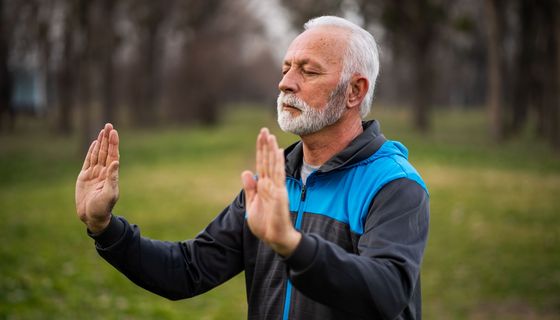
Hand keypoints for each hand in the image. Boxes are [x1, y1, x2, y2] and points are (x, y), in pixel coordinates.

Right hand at [75, 123, 119, 232]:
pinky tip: (95, 143)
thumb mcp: (109, 193)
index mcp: (111, 175)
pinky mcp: (84, 177)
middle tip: (109, 125)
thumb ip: (112, 178)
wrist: (92, 217)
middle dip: (107, 138)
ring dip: (101, 142)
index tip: (114, 132)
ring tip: (103, 130)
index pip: (113, 155)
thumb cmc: (103, 208)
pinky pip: (89, 161)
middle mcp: (104, 172)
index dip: (113, 144)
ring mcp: (94, 173)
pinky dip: (92, 152)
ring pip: (98, 154)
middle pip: (106, 152)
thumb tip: (116, 163)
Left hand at [241, 128, 300, 256]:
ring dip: (271, 150)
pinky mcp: (280, 193)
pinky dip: (278, 163)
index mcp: (263, 187)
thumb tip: (246, 171)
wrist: (275, 239)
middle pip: (267, 161)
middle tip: (264, 130)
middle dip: (265, 146)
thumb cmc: (265, 225)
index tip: (260, 137)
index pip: (261, 165)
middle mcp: (270, 184)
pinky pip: (278, 175)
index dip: (260, 151)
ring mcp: (276, 188)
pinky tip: (277, 151)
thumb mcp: (252, 205)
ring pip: (273, 165)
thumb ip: (250, 189)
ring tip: (270, 136)